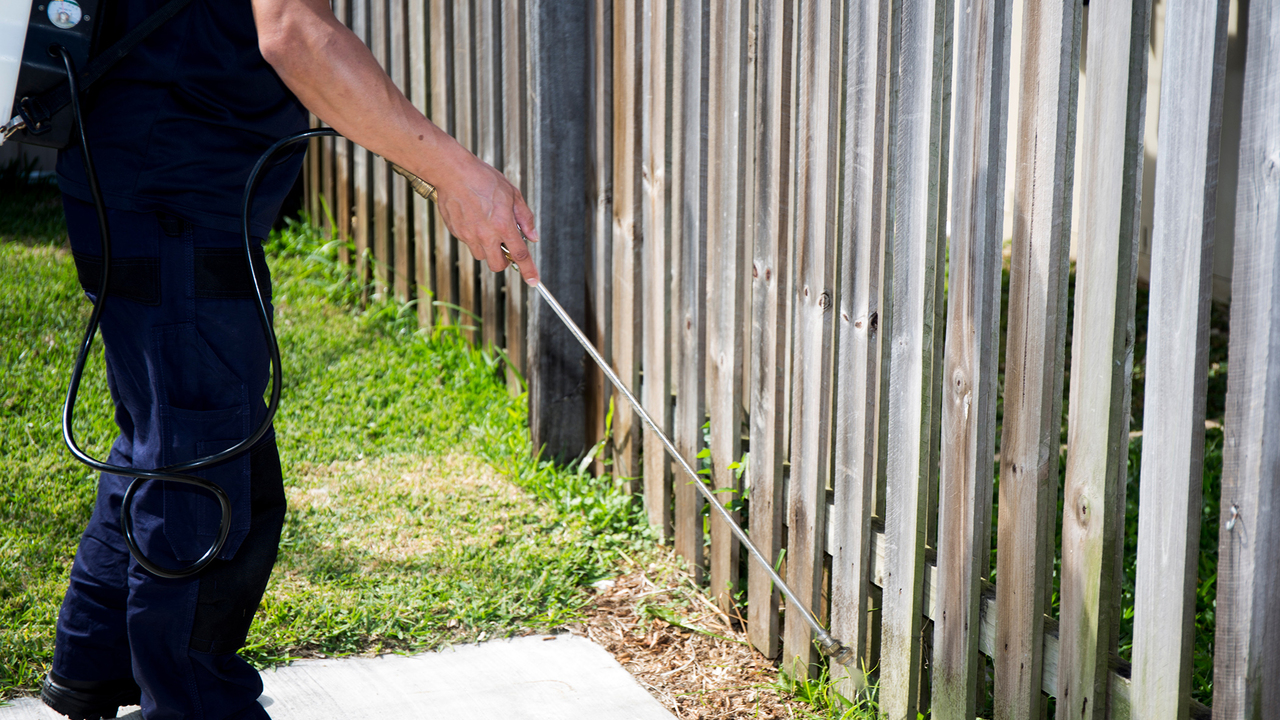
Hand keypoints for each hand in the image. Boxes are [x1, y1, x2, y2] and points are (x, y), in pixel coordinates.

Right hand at [434, 154, 539, 285]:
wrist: (453, 172)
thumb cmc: (483, 179)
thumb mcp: (512, 194)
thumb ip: (525, 217)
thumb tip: (533, 236)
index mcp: (503, 224)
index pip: (519, 254)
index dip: (529, 270)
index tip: (533, 281)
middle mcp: (486, 234)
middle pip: (497, 265)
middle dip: (503, 260)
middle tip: (504, 245)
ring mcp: (469, 235)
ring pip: (481, 255)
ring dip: (487, 248)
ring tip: (486, 226)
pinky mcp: (457, 233)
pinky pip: (468, 243)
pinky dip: (474, 237)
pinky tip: (473, 218)